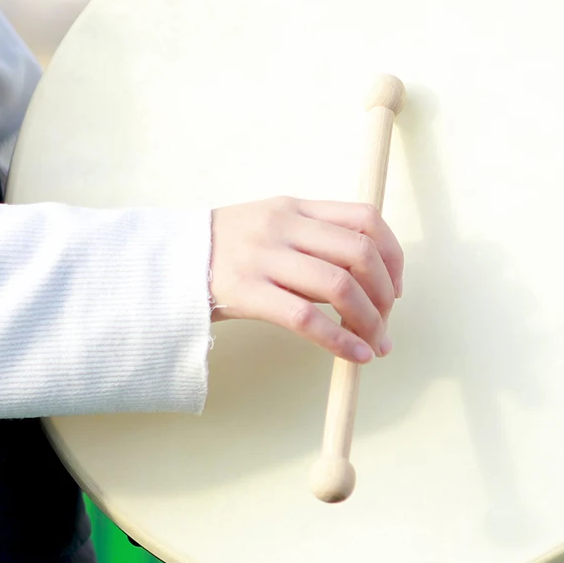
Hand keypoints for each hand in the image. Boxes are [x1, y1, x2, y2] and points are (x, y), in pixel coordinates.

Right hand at [210, 197, 402, 362]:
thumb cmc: (228, 251)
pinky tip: (354, 355)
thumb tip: (368, 281)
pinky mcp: (247, 292)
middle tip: (386, 322)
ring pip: (339, 286)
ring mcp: (265, 257)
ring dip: (369, 321)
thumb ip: (315, 240)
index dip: (393, 255)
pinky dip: (340, 340)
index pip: (366, 219)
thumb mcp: (273, 227)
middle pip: (360, 253)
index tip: (395, 287)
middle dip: (385, 294)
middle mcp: (284, 226)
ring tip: (375, 344)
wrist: (167, 262)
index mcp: (296, 207)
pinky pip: (306, 318)